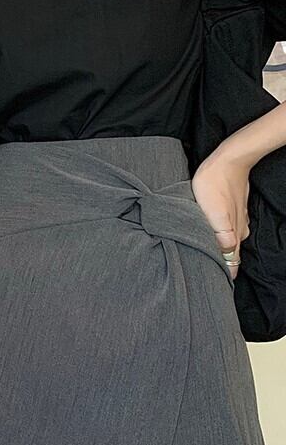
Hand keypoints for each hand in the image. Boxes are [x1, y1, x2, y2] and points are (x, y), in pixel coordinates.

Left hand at [192, 151, 250, 279]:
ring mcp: (237, 220)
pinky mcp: (233, 210)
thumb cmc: (215, 184)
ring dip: (221, 251)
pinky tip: (214, 238)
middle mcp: (238, 230)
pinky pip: (229, 230)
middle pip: (231, 254)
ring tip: (208, 260)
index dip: (223, 273)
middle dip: (222, 265)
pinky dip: (222, 238)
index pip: (230, 262)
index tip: (214, 284)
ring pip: (230, 242)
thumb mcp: (214, 212)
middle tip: (207, 274)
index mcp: (233, 234)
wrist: (229, 160)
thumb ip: (220, 235)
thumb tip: (225, 254)